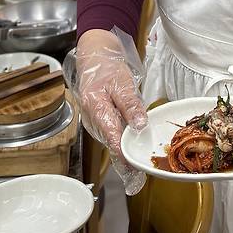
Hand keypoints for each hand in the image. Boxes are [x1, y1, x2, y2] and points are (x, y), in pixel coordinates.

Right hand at [65, 29, 147, 194]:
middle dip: (125, 159)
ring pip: (111, 140)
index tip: (134, 171)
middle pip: (111, 144)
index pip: (112, 139)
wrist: (94, 57)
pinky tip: (132, 146)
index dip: (123, 157)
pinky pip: (111, 134)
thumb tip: (139, 126)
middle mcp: (93, 120)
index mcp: (97, 110)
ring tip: (139, 167)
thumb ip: (130, 105)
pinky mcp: (99, 120)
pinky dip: (121, 141)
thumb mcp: (122, 83)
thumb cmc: (107, 68)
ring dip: (124, 152)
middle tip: (140, 176)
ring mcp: (94, 121)